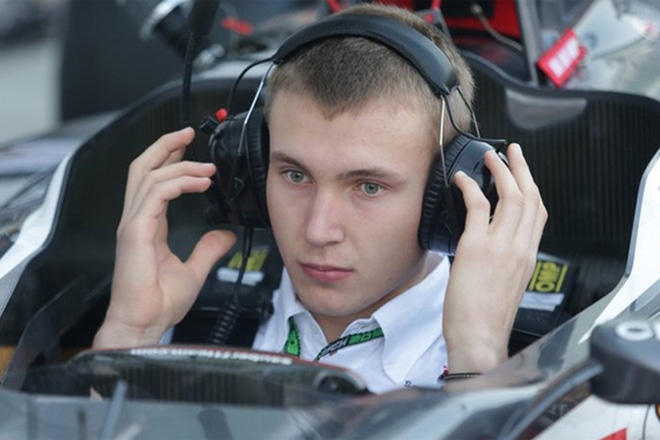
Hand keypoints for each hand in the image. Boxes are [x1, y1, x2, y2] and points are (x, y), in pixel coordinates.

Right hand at [93, 128, 235, 348]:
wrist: (143, 324)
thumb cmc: (157, 303)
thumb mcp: (193, 270)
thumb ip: (207, 249)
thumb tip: (224, 234)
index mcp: (147, 226)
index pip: (154, 181)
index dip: (169, 159)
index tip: (190, 147)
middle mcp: (136, 220)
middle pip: (142, 168)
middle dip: (165, 146)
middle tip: (188, 132)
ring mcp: (133, 225)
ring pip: (149, 176)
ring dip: (180, 164)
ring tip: (206, 167)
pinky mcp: (135, 233)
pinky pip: (155, 195)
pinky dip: (178, 183)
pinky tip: (199, 183)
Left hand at [443, 143, 546, 372]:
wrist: (479, 338)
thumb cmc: (487, 319)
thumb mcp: (506, 286)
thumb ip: (505, 263)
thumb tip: (490, 248)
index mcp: (527, 257)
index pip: (538, 214)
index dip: (532, 188)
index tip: (524, 174)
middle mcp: (519, 247)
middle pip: (529, 197)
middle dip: (521, 169)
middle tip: (511, 152)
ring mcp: (500, 245)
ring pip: (510, 196)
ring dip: (499, 170)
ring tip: (489, 157)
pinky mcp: (476, 246)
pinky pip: (478, 205)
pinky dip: (470, 186)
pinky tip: (462, 179)